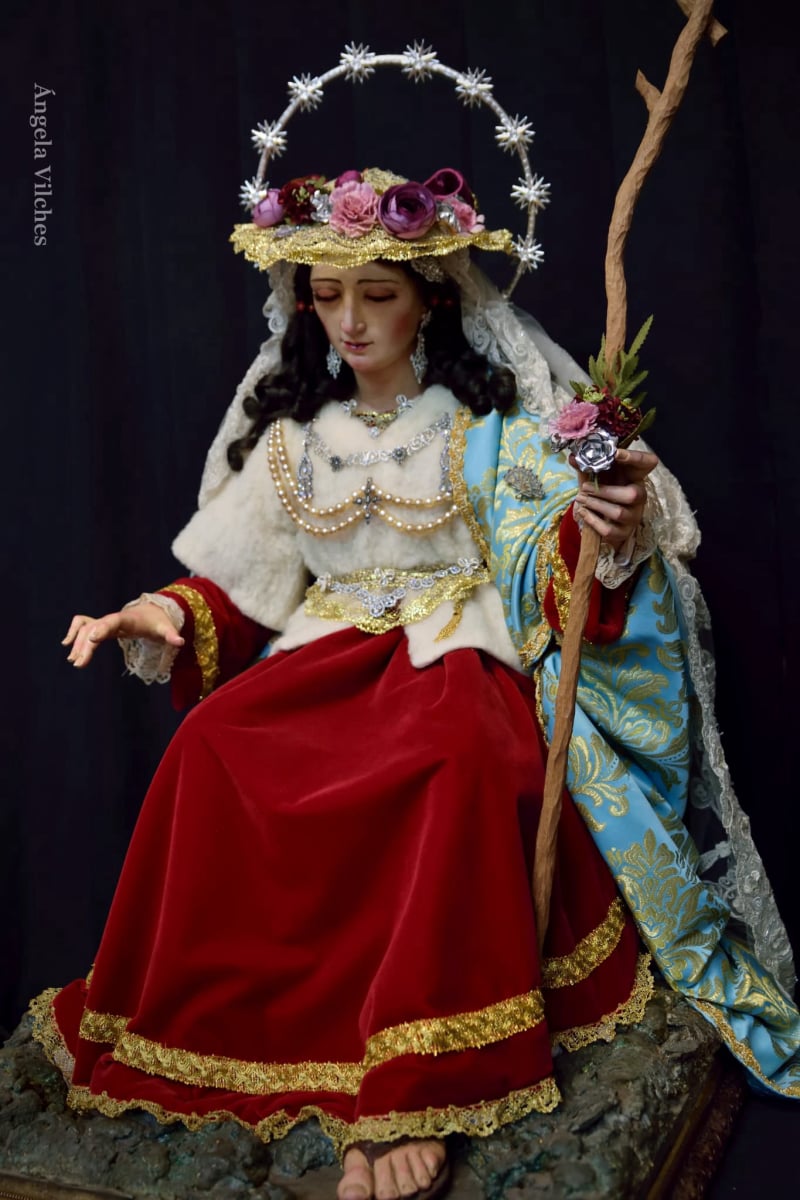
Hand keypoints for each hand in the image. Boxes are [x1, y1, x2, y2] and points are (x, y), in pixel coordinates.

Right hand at [62, 602, 184, 668]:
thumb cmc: (157, 621)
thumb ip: (171, 635)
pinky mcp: (102, 626)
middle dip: (86, 645)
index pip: (113, 622)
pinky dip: (74, 632)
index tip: (93, 639)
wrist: (151, 612)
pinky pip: (84, 625)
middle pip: (95, 629)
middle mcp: (112, 619)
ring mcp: (105, 621)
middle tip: (79, 663)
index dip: (103, 629)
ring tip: (74, 661)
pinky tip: (67, 645)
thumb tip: (181, 641)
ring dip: (78, 643)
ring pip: (86, 629)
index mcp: (127, 619)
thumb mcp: (166, 628)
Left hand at [572, 446, 657, 553]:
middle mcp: (640, 496)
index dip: (635, 458)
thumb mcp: (595, 475)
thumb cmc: (601, 489)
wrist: (601, 517)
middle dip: (605, 491)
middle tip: (585, 487)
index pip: (648, 462)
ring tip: (581, 499)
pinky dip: (592, 521)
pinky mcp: (624, 532)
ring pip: (619, 513)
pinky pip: (609, 530)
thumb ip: (586, 466)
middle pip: (633, 495)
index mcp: (636, 476)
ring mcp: (634, 516)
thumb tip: (573, 458)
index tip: (616, 453)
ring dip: (596, 505)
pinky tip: (582, 512)